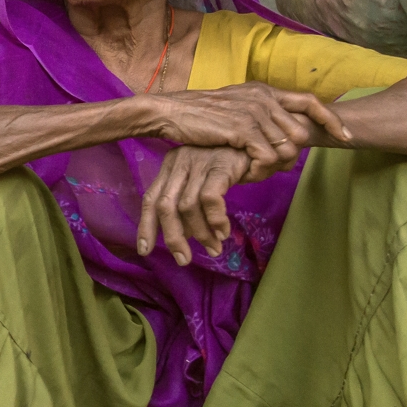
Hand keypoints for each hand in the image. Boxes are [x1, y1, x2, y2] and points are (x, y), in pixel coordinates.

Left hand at [138, 145, 252, 265]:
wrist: (261, 146)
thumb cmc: (232, 167)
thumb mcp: (203, 182)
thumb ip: (189, 204)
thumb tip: (182, 236)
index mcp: (171, 165)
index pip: (150, 198)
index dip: (146, 226)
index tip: (145, 250)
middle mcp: (180, 161)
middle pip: (165, 205)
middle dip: (173, 237)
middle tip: (184, 259)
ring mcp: (199, 161)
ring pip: (187, 206)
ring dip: (201, 234)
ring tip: (214, 248)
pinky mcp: (220, 164)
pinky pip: (210, 199)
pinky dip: (215, 220)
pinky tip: (223, 232)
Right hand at [139, 84, 346, 182]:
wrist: (170, 112)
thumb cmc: (200, 115)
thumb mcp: (236, 107)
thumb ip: (260, 113)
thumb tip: (283, 133)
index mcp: (264, 90)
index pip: (310, 101)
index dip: (331, 119)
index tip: (346, 137)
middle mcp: (263, 97)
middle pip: (300, 133)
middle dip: (291, 157)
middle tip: (271, 169)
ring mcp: (254, 112)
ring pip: (286, 149)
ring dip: (272, 167)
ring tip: (251, 171)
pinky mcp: (242, 128)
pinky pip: (267, 157)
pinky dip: (258, 170)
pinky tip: (242, 172)